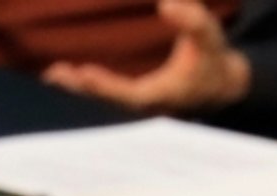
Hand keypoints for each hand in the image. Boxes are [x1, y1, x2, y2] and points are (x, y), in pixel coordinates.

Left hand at [41, 0, 250, 113]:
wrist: (224, 83)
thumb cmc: (214, 58)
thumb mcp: (209, 35)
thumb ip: (192, 18)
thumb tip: (166, 3)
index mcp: (163, 95)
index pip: (130, 94)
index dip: (106, 85)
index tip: (84, 72)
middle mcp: (148, 103)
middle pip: (110, 99)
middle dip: (84, 87)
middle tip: (56, 74)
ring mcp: (142, 101)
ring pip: (105, 97)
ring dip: (78, 87)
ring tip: (52, 74)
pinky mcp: (138, 95)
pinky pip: (107, 92)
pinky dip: (87, 84)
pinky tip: (66, 73)